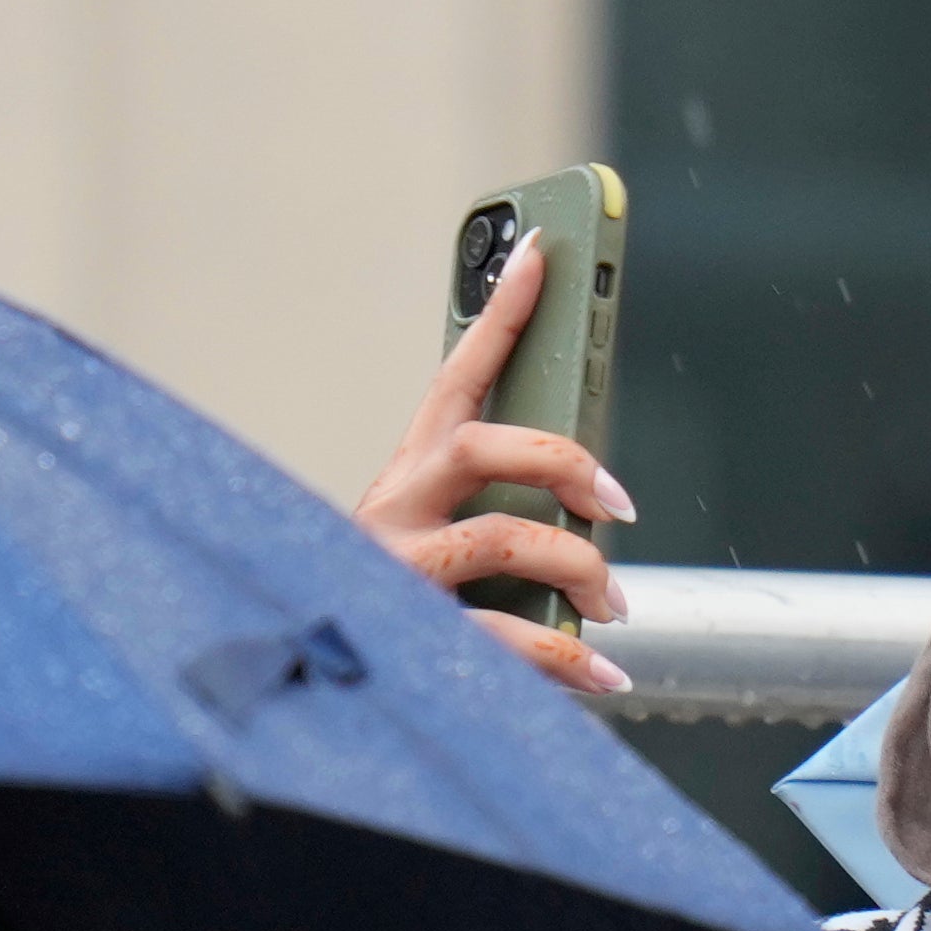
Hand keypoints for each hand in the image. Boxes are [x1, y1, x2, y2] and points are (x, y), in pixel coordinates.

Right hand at [349, 228, 632, 693]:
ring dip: (576, 568)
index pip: (456, 376)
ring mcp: (395, 569)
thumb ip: (497, 508)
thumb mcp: (442, 537)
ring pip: (499, 539)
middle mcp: (394, 508)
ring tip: (612, 603)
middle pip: (479, 445)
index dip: (499, 313)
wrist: (312, 680)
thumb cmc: (403, 600)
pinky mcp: (412, 634)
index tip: (542, 249)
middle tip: (617, 503)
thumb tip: (594, 502)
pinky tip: (604, 673)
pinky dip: (567, 660)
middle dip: (563, 462)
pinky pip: (504, 639)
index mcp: (409, 474)